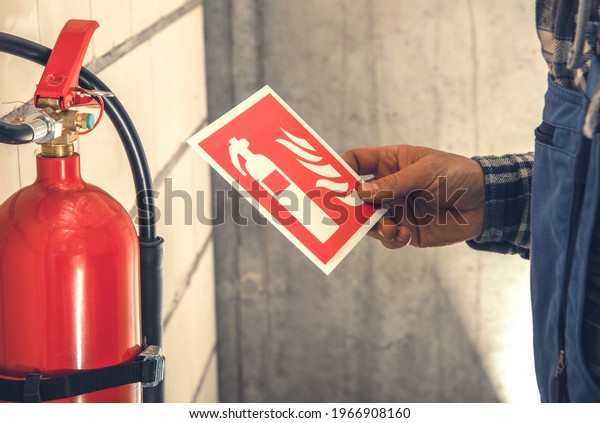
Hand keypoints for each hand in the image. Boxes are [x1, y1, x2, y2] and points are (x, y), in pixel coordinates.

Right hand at [342, 145, 484, 248]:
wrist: (486, 202)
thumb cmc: (457, 175)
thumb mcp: (425, 172)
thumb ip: (393, 183)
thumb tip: (361, 192)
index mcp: (390, 163)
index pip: (357, 162)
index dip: (342, 170)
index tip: (333, 182)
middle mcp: (388, 187)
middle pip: (356, 195)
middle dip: (350, 205)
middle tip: (345, 213)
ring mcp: (395, 209)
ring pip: (368, 220)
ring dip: (373, 225)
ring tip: (388, 225)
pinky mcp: (406, 230)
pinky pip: (388, 237)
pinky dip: (391, 238)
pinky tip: (403, 233)